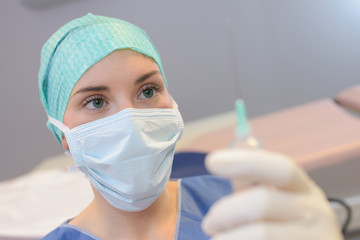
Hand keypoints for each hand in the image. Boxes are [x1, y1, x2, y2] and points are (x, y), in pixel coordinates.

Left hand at [201, 148, 343, 239]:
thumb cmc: (286, 233)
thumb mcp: (274, 206)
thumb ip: (252, 185)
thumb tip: (229, 156)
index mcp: (304, 190)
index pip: (281, 168)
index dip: (246, 161)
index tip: (212, 161)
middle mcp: (316, 212)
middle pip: (263, 201)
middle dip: (226, 211)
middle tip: (209, 224)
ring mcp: (317, 238)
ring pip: (260, 233)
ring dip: (228, 237)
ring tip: (218, 239)